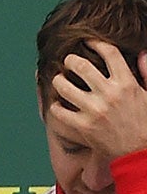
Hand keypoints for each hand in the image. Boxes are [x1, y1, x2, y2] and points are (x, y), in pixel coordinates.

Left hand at [46, 40, 146, 158]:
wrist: (139, 152)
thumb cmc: (145, 122)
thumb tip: (142, 53)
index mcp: (127, 83)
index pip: (109, 54)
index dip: (96, 43)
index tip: (87, 42)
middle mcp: (109, 94)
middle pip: (81, 66)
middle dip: (71, 60)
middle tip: (68, 60)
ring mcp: (94, 110)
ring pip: (64, 86)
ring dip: (59, 80)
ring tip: (59, 80)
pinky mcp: (83, 126)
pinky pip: (59, 111)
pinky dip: (56, 106)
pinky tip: (59, 105)